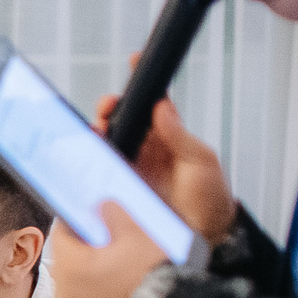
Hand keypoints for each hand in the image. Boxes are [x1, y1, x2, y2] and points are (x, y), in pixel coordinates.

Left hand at [49, 211, 170, 297]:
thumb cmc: (153, 275)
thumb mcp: (138, 234)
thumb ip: (115, 214)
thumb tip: (102, 205)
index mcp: (69, 266)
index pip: (61, 234)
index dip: (75, 222)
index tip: (88, 216)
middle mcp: (64, 295)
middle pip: (68, 262)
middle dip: (85, 251)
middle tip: (108, 243)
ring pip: (77, 288)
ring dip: (91, 277)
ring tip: (119, 271)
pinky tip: (121, 295)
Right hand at [93, 90, 235, 242]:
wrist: (201, 236)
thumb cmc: (209, 199)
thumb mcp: (202, 162)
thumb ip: (180, 135)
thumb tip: (163, 108)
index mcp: (168, 137)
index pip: (153, 104)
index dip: (143, 83)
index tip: (136, 61)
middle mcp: (146, 150)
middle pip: (122, 120)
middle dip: (112, 108)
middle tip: (109, 107)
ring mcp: (130, 168)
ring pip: (107, 142)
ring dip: (98, 132)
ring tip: (98, 130)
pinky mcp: (116, 189)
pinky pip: (98, 170)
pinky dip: (89, 160)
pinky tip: (89, 154)